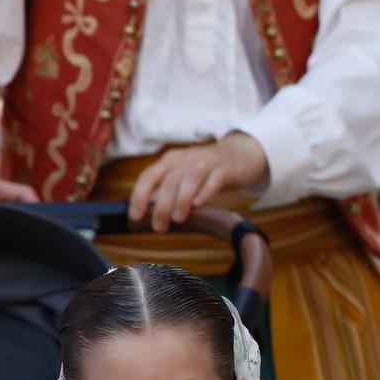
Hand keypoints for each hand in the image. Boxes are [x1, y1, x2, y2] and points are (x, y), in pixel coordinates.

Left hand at [127, 134, 268, 231]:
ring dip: (181, 199)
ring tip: (178, 218)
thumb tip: (149, 216)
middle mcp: (187, 158)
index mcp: (172, 160)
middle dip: (161, 205)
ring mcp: (208, 162)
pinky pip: (215, 179)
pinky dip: (206, 191)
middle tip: (160, 226)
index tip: (136, 216)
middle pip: (169, 181)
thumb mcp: (185, 175)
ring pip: (190, 179)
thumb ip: (169, 191)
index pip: (149, 176)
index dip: (140, 196)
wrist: (242, 153)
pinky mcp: (227, 168)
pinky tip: (199, 204)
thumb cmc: (209, 170)